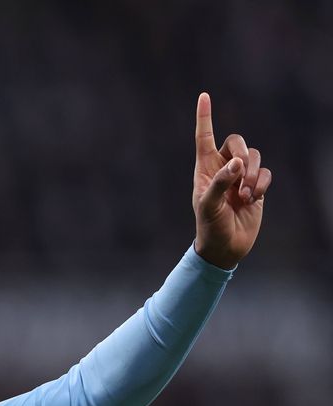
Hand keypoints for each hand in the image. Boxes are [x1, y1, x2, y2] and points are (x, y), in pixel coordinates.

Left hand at [192, 93, 271, 268]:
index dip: (204, 117)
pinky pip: (266, 172)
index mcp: (204, 169)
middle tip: (240, 170)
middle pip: (237, 141)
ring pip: (254, 157)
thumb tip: (237, 162)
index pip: (204, 138)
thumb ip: (220, 182)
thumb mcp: (208, 205)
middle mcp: (223, 168)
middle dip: (242, 152)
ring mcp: (240, 177)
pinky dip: (262, 184)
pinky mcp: (256, 187)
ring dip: (253, 174)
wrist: (225, 246)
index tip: (203, 96)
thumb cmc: (209, 226)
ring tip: (244, 196)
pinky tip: (253, 199)